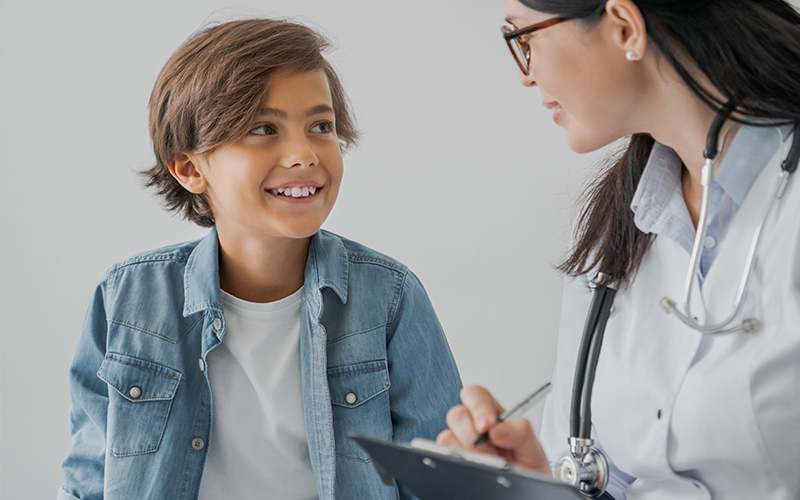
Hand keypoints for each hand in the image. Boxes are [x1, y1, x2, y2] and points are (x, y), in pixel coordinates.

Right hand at [436, 385, 550, 474]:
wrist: (527, 490)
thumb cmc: (528, 467)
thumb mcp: (532, 446)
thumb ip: (521, 432)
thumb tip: (499, 429)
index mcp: (493, 414)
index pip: (476, 395)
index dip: (478, 406)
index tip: (488, 424)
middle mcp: (474, 426)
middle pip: (457, 414)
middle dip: (470, 431)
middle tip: (487, 447)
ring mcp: (462, 444)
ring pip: (447, 436)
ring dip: (468, 451)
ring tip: (488, 461)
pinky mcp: (455, 460)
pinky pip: (444, 454)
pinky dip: (459, 460)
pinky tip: (476, 465)